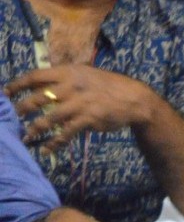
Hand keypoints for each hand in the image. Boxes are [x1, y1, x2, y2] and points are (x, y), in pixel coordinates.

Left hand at [6, 64, 150, 153]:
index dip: (18, 84)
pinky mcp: (87, 119)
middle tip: (12, 116)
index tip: (5, 92)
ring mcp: (79, 104)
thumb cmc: (107, 86)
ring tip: (26, 137)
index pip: (36, 76)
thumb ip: (65, 79)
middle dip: (21, 108)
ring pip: (49, 118)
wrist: (133, 98)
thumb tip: (43, 85)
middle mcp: (71, 86)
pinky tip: (47, 149)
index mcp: (68, 72)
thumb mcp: (85, 74)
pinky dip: (55, 143)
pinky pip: (65, 133)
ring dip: (35, 129)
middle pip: (38, 97)